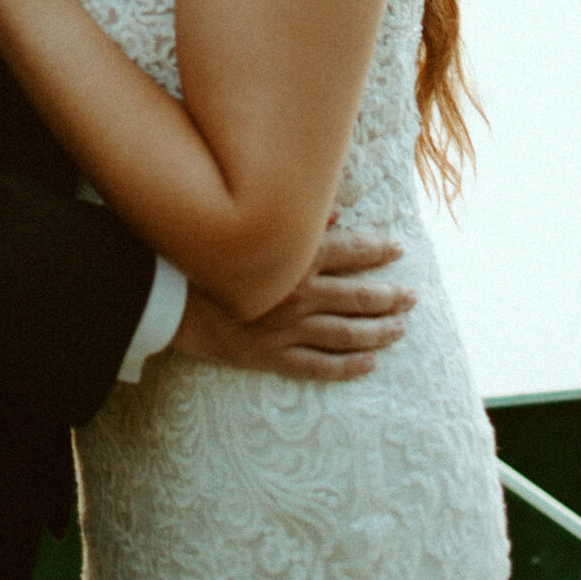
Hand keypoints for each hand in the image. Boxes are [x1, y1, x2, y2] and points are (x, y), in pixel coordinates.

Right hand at [170, 227, 414, 382]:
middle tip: (412, 297)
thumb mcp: (252, 231)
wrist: (169, 299)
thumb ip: (298, 222)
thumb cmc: (209, 255)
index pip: (348, 252)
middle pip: (356, 297)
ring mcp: (287, 330)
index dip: (377, 250)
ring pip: (345, 334)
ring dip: (378, 332)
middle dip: (388, 296)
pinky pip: (318, 367)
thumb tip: (337, 212)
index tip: (397, 249)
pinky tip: (368, 365)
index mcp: (293, 259)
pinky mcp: (272, 357)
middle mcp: (297, 294)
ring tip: (400, 330)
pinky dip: (346, 368)